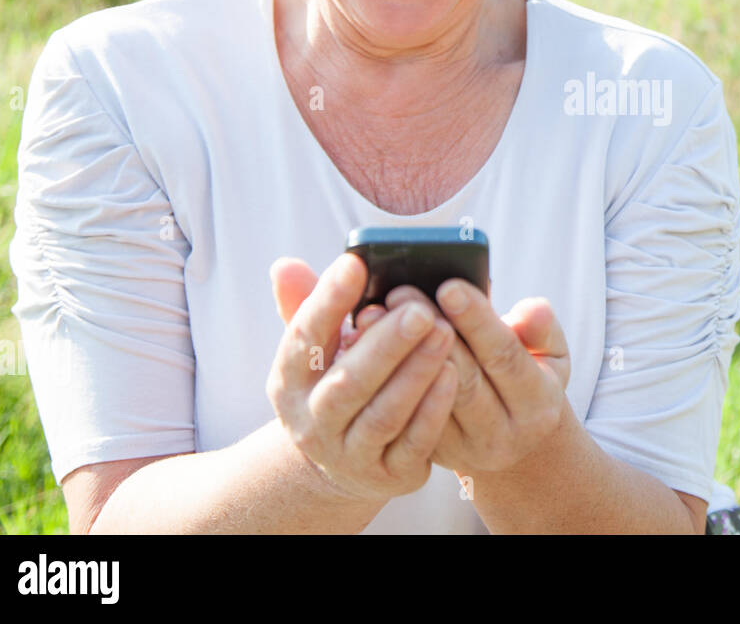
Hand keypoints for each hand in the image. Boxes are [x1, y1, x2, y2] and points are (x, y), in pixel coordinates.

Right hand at [266, 253, 459, 502]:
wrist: (343, 460)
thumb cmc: (337, 382)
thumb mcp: (317, 350)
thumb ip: (307, 306)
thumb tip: (285, 265)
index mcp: (290, 381)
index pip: (304, 337)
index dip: (328, 300)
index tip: (356, 264)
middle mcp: (312, 423)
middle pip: (347, 382)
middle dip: (385, 344)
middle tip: (420, 309)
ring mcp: (350, 455)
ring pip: (384, 415)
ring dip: (415, 373)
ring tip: (444, 332)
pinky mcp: (390, 476)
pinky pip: (414, 443)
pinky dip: (434, 409)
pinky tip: (454, 374)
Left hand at [352, 280, 569, 476]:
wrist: (508, 436)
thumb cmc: (527, 376)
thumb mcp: (550, 355)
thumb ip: (542, 329)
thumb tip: (529, 311)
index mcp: (536, 406)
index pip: (506, 356)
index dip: (477, 321)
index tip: (449, 285)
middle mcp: (501, 436)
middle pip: (462, 379)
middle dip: (430, 332)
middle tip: (401, 291)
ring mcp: (461, 451)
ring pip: (425, 398)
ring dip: (398, 355)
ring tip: (374, 313)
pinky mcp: (428, 453)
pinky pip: (402, 414)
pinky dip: (383, 377)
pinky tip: (363, 345)